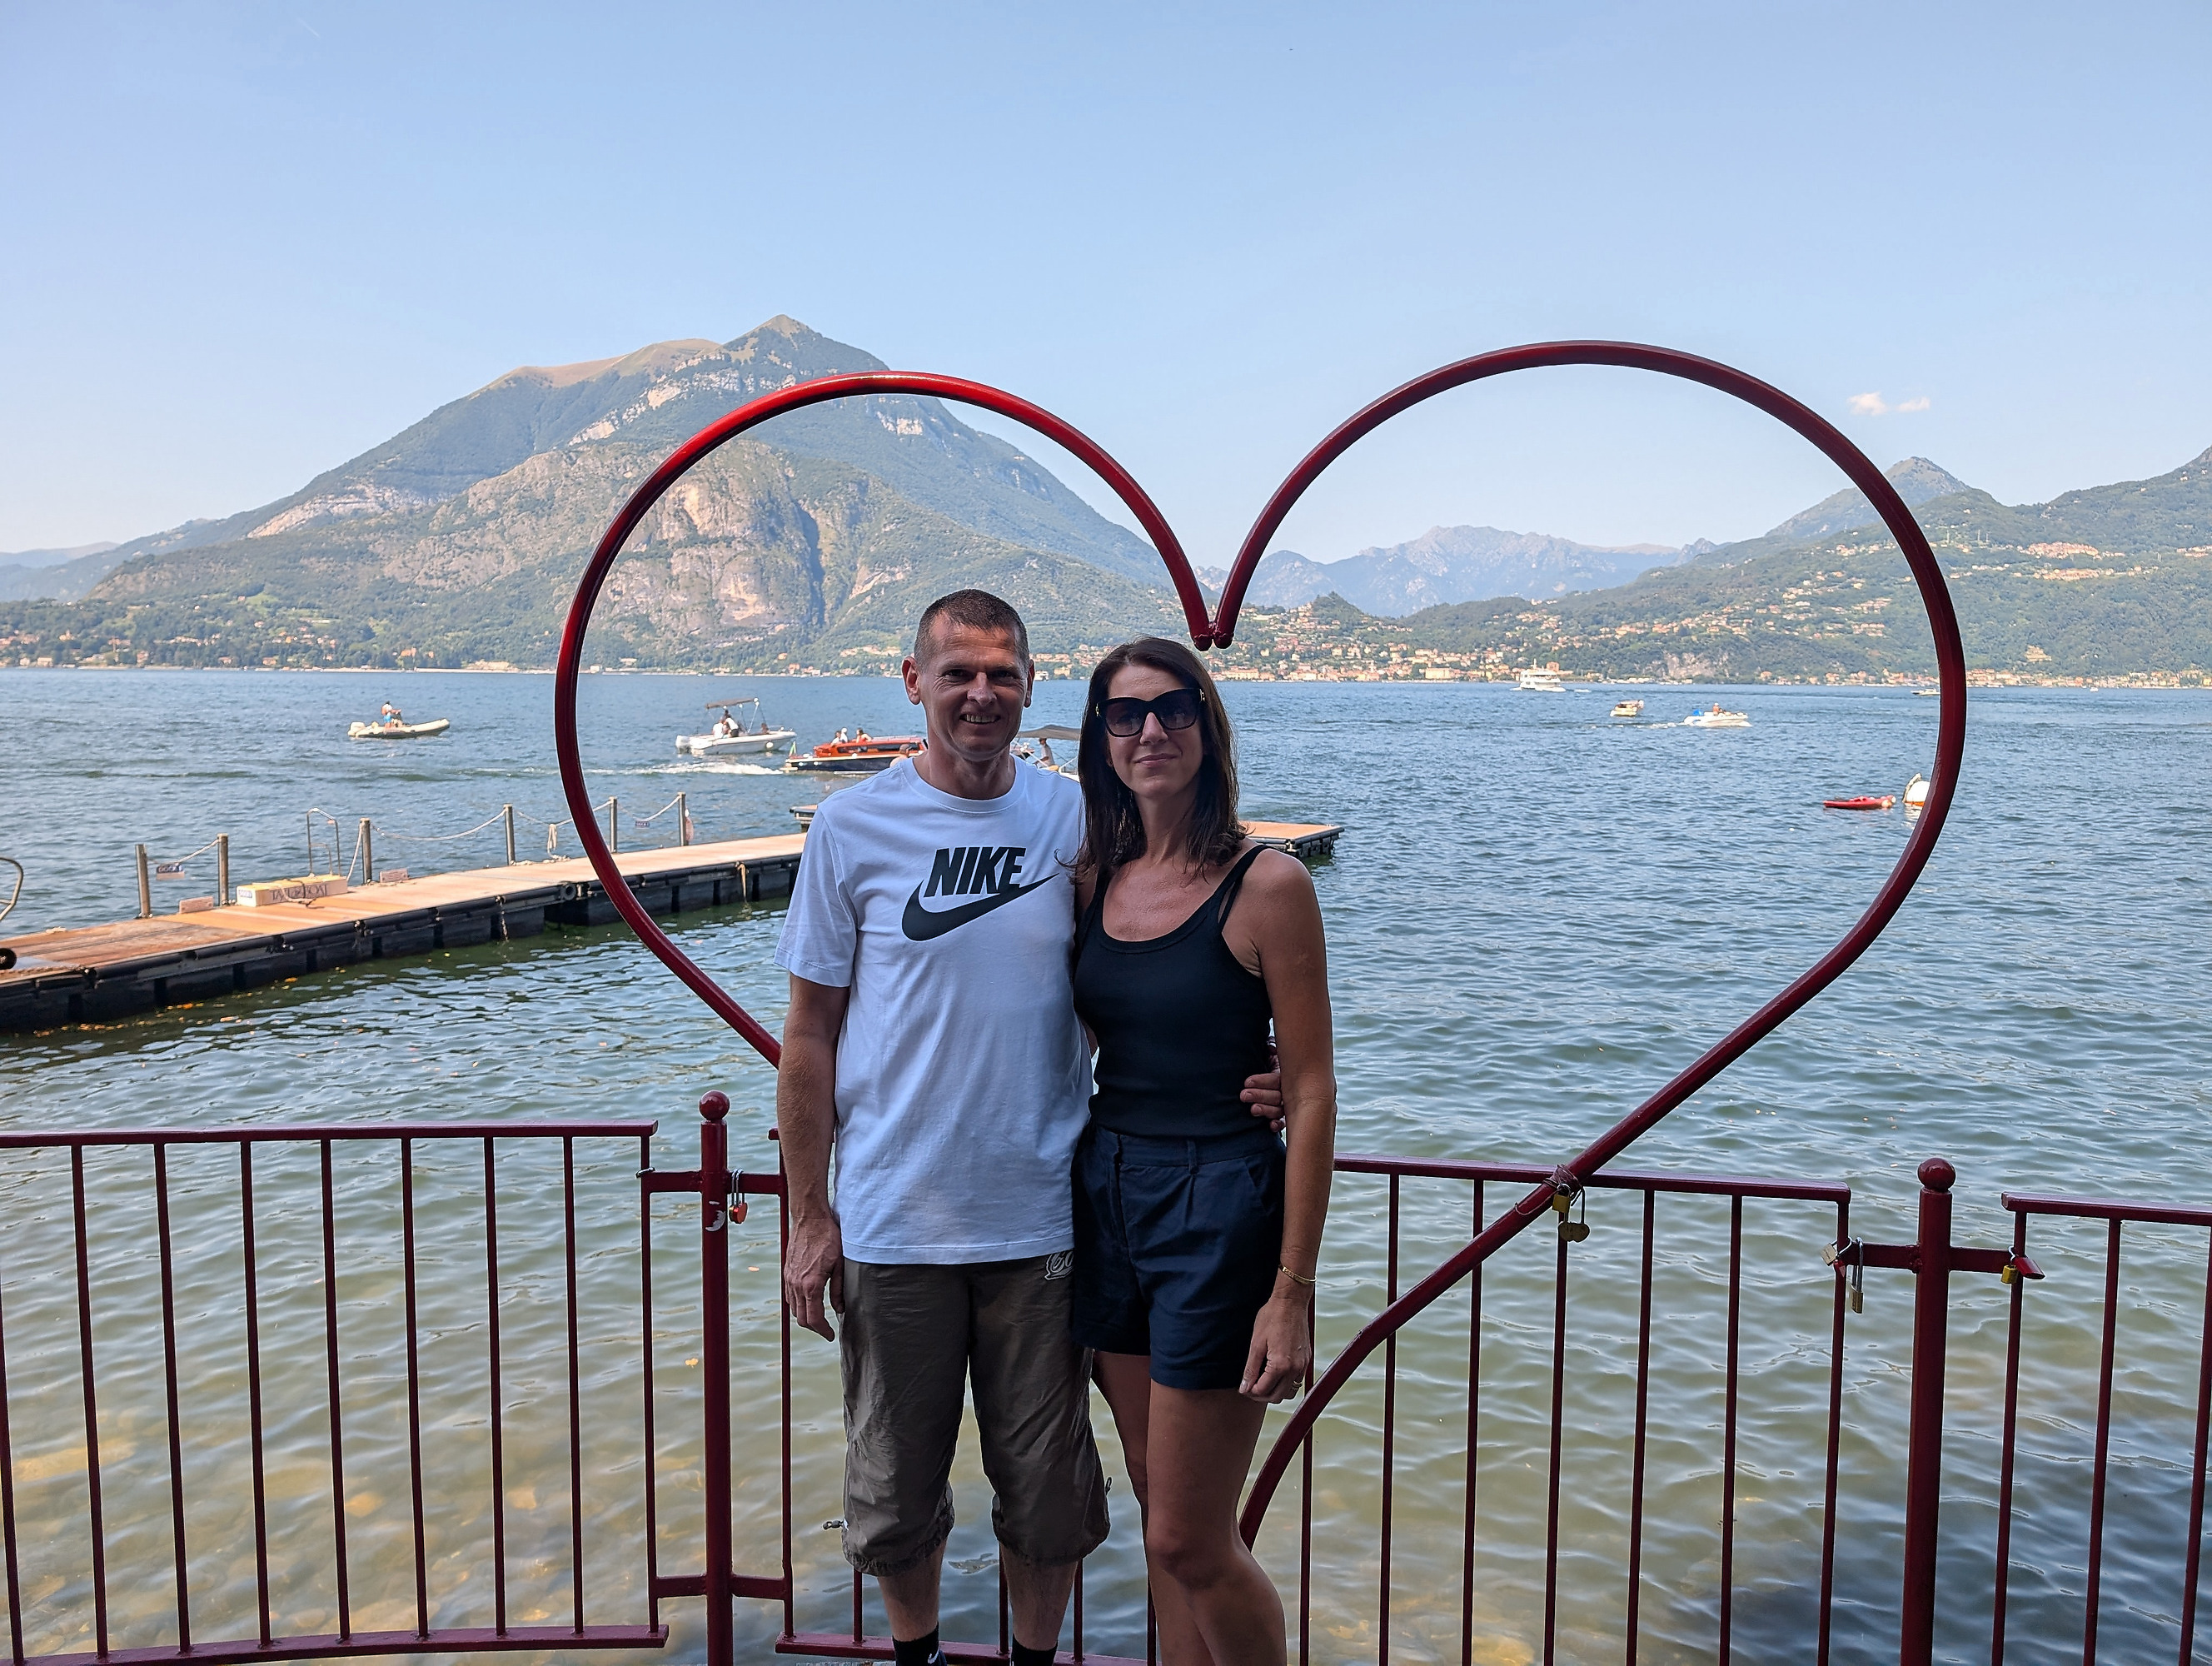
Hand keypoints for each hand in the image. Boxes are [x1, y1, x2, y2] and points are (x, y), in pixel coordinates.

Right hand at [784, 1211, 844, 1339]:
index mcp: (811, 1285)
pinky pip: (790, 1296)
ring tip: (819, 1317)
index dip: (823, 1330)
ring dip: (805, 1316)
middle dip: (814, 1327)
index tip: (830, 1335)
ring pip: (794, 1308)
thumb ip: (839, 1289)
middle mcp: (796, 1284)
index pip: (814, 1319)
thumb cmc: (828, 1237)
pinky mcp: (787, 1272)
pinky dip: (799, 1304)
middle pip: (802, 1318)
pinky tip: (809, 1301)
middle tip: (826, 1329)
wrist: (809, 1218)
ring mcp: (789, 1278)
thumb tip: (840, 1308)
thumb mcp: (840, 1264)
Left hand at [1239, 1289, 1312, 1402]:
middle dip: (1261, 1395)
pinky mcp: (1306, 1360)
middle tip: (1250, 1386)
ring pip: (1289, 1392)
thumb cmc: (1273, 1317)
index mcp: (1281, 1365)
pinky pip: (1297, 1381)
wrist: (1291, 1302)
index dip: (1250, 1391)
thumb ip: (1250, 1369)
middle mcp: (1295, 1369)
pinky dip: (1285, 1383)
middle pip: (1277, 1397)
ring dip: (1275, 1391)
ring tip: (1262, 1381)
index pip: (1263, 1391)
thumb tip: (1245, 1387)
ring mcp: (1303, 1365)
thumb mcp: (1256, 1343)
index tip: (1243, 1386)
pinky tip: (1275, 1373)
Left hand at [1241, 1038, 1285, 1134]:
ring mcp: (1287, 1103)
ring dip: (1267, 1110)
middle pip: (1278, 1095)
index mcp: (1284, 1073)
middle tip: (1244, 1095)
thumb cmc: (1267, 1060)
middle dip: (1260, 1095)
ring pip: (1280, 1109)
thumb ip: (1270, 1048)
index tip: (1247, 1082)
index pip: (1276, 1079)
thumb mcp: (1269, 1052)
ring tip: (1252, 1110)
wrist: (1272, 1072)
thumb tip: (1269, 1047)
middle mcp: (1288, 1089)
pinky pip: (1284, 1122)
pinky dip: (1279, 1125)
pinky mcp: (1283, 1115)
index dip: (1263, 1081)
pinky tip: (1271, 1126)